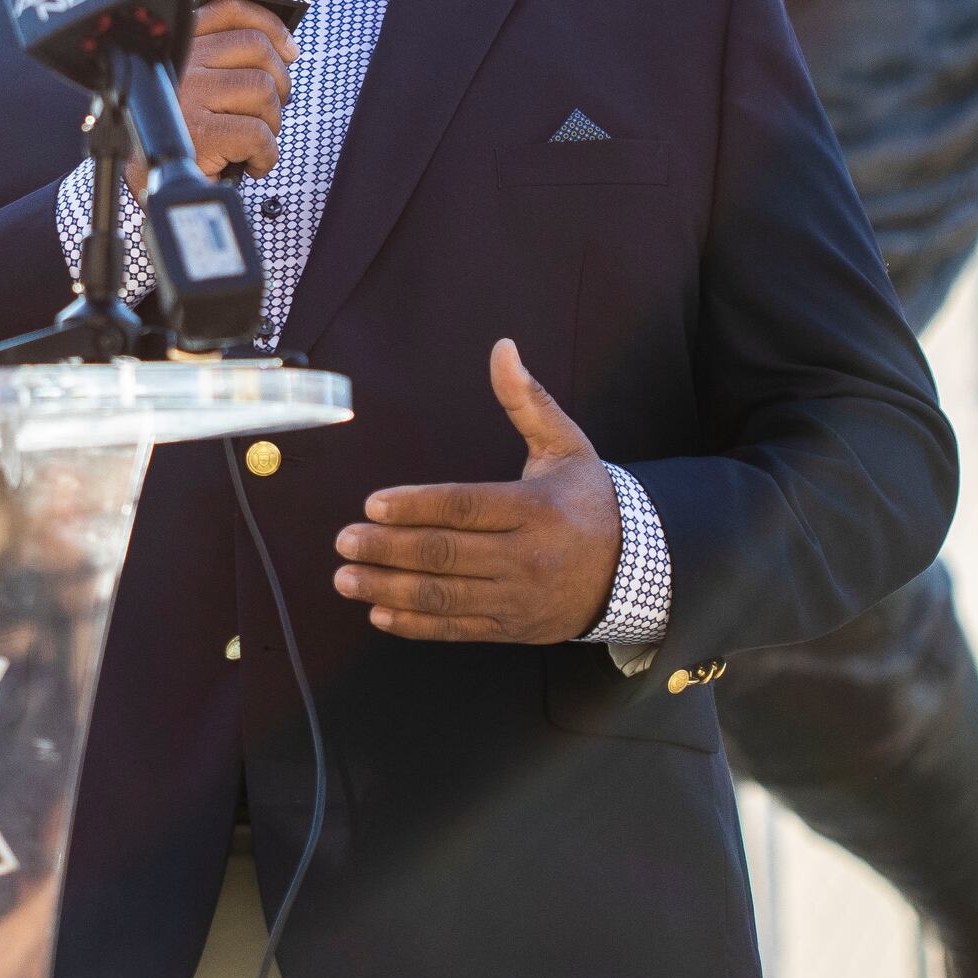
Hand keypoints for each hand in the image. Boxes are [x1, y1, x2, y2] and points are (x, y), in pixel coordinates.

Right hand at [142, 0, 294, 192]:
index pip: (230, 12)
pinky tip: (249, 164)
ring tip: (252, 142)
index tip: (288, 50)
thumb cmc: (176, 137)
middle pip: (257, 48)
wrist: (146, 183)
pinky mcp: (200, 132)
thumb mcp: (191, 85)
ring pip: (263, 88)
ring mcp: (189, 95)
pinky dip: (265, 155)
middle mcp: (180, 62)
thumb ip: (220, 61)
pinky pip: (259, 133)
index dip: (270, 26)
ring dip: (270, 121)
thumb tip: (282, 52)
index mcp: (178, 46)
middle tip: (270, 110)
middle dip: (278, 82)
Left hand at [333, 339, 621, 642]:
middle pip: (446, 553)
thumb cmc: (585, 497)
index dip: (415, 506)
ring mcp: (519, 598)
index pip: (464, 506)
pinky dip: (416, 625)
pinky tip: (379, 613)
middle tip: (344, 541)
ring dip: (389, 589)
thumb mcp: (564, 444)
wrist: (634, 569)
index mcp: (537, 509)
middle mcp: (528, 557)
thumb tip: (502, 348)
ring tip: (345, 579)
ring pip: (445, 596)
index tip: (372, 504)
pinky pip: (458, 629)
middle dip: (387, 549)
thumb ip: (526, 400)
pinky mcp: (513, 628)